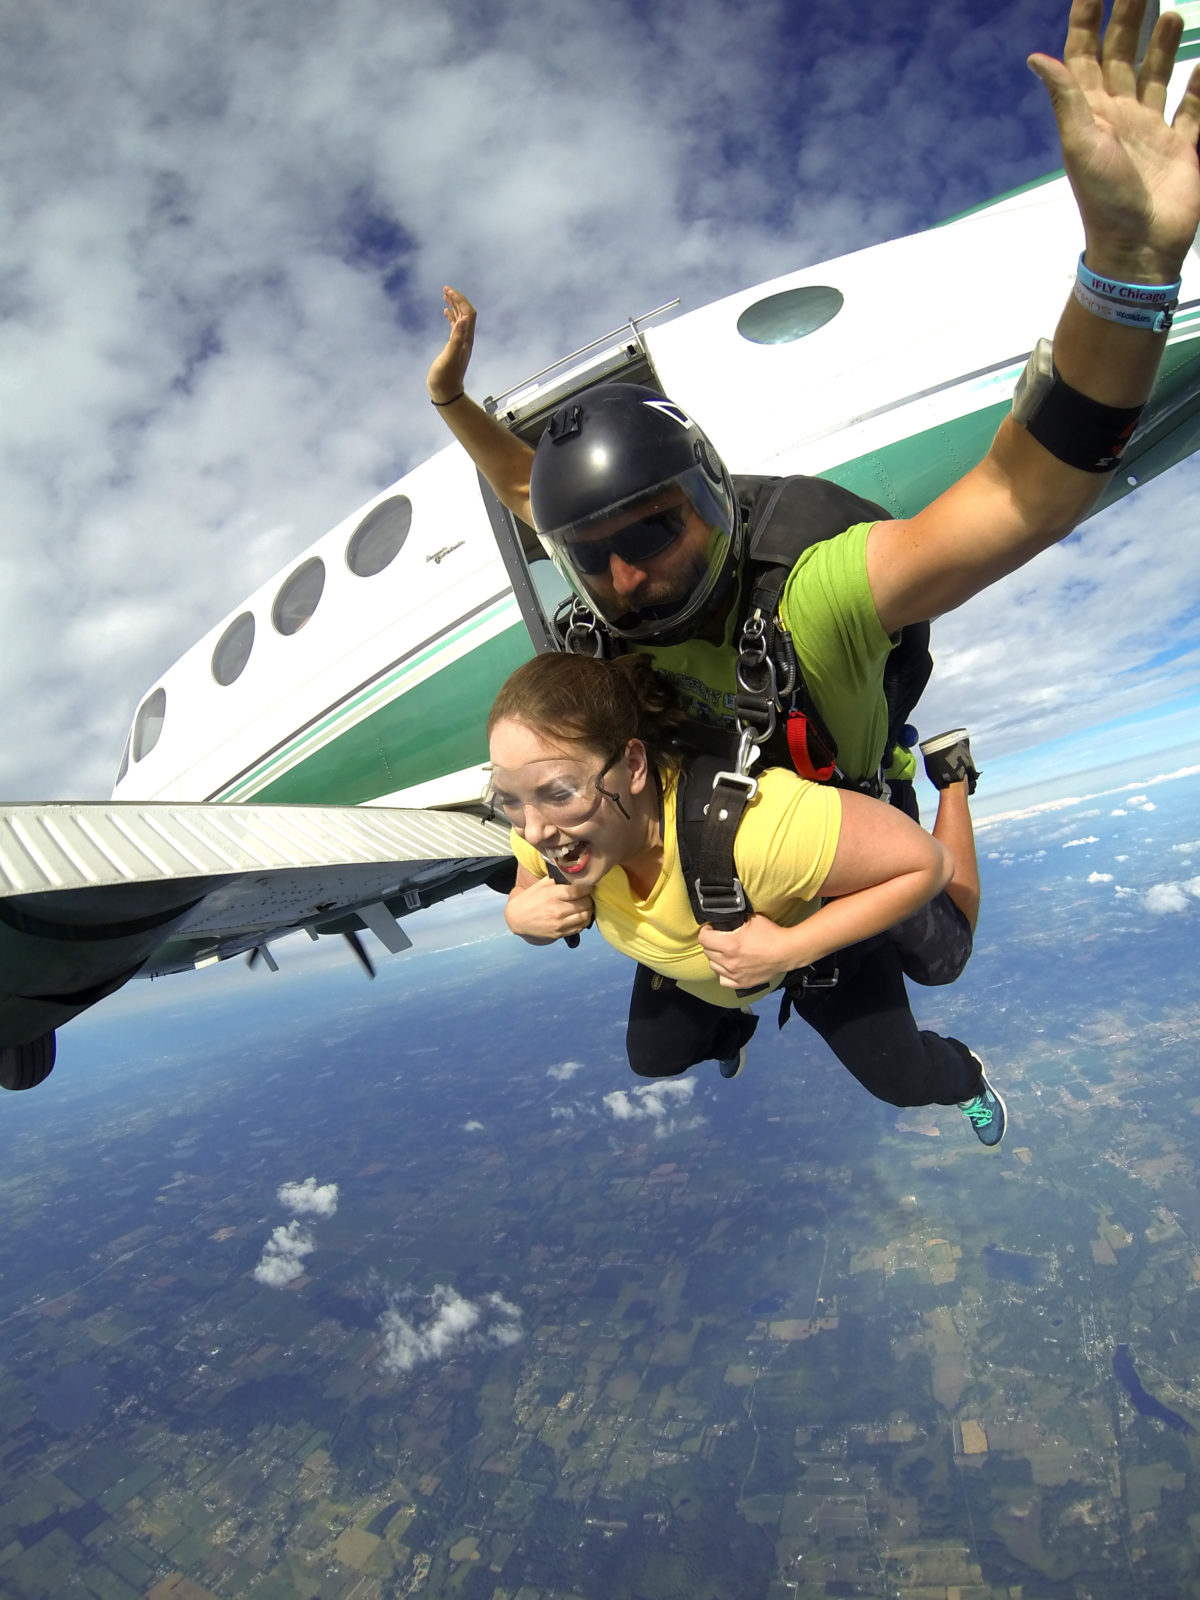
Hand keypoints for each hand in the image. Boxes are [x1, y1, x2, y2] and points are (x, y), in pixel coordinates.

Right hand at [427, 286, 476, 402]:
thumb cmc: (445, 377)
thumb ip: (456, 339)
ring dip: (454, 305)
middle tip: (445, 288)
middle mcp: (465, 339)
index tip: (448, 291)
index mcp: (466, 339)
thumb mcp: (449, 357)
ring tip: (445, 294)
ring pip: (460, 318)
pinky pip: (454, 327)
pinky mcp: (453, 347)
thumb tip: (462, 320)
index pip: (468, 313)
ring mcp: (460, 342)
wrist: (446, 393)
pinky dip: (451, 316)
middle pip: (465, 313)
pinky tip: (445, 312)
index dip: (460, 300)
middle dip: (457, 299)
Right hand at [506, 876, 593, 940]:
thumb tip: (574, 873)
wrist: (517, 919)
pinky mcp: (559, 933)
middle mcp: (557, 909)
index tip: (587, 885)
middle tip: (586, 896)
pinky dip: (583, 921)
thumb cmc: (530, 899)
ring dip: (588, 910)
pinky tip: (579, 915)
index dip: (587, 886)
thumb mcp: (541, 884)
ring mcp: (559, 923)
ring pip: (585, 916)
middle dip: (588, 898)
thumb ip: (558, 879)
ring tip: (584, 906)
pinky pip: (579, 927)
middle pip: (586, 903)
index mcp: (553, 894)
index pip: (579, 889)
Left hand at [698, 913, 796, 990]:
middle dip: (711, 943)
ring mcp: (735, 974)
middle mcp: (729, 961)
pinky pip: (723, 980)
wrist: (787, 952)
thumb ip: (735, 919)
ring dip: (716, 958)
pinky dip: (724, 973)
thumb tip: (725, 918)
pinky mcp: (742, 983)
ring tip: (724, 953)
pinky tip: (730, 967)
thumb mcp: (751, 919)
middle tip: (718, 939)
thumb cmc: (771, 934)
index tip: (711, 929)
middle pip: (707, 952)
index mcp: (729, 944)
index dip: (705, 931)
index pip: (703, 938)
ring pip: (713, 966)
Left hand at [1028, 0, 1199, 280]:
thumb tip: (1036, 57)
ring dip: (1162, 44)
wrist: (1139, 248)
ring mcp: (1151, 131)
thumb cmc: (1105, 200)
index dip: (1087, 19)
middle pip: (1122, 55)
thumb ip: (1065, 98)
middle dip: (1130, 18)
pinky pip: (1193, 108)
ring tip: (1172, 12)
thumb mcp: (1080, 144)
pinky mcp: (1180, 147)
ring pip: (1157, 75)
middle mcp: (1120, 116)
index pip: (1084, 55)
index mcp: (1092, 113)